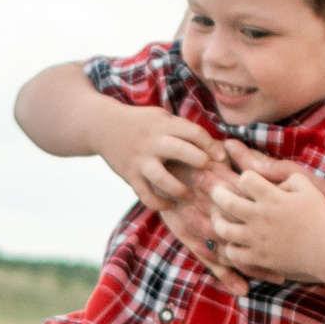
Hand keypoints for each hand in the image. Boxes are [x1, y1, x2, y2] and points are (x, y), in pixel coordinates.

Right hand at [101, 108, 233, 264]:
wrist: (102, 126)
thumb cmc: (143, 123)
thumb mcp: (163, 118)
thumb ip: (185, 131)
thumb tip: (220, 146)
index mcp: (165, 126)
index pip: (193, 133)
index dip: (211, 145)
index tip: (222, 158)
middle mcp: (153, 142)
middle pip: (181, 150)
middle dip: (199, 161)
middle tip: (209, 172)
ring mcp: (140, 160)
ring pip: (161, 177)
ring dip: (178, 189)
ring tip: (189, 195)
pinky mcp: (129, 175)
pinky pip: (145, 194)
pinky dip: (158, 203)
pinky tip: (169, 205)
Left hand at [207, 147, 324, 283]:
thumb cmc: (322, 216)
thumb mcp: (310, 187)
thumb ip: (289, 174)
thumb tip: (269, 172)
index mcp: (272, 197)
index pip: (245, 178)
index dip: (245, 176)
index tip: (248, 179)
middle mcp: (260, 216)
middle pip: (226, 201)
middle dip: (217, 193)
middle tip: (216, 191)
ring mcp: (258, 239)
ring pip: (224, 229)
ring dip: (217, 221)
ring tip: (219, 219)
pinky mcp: (260, 258)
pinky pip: (233, 254)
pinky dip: (229, 248)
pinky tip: (232, 243)